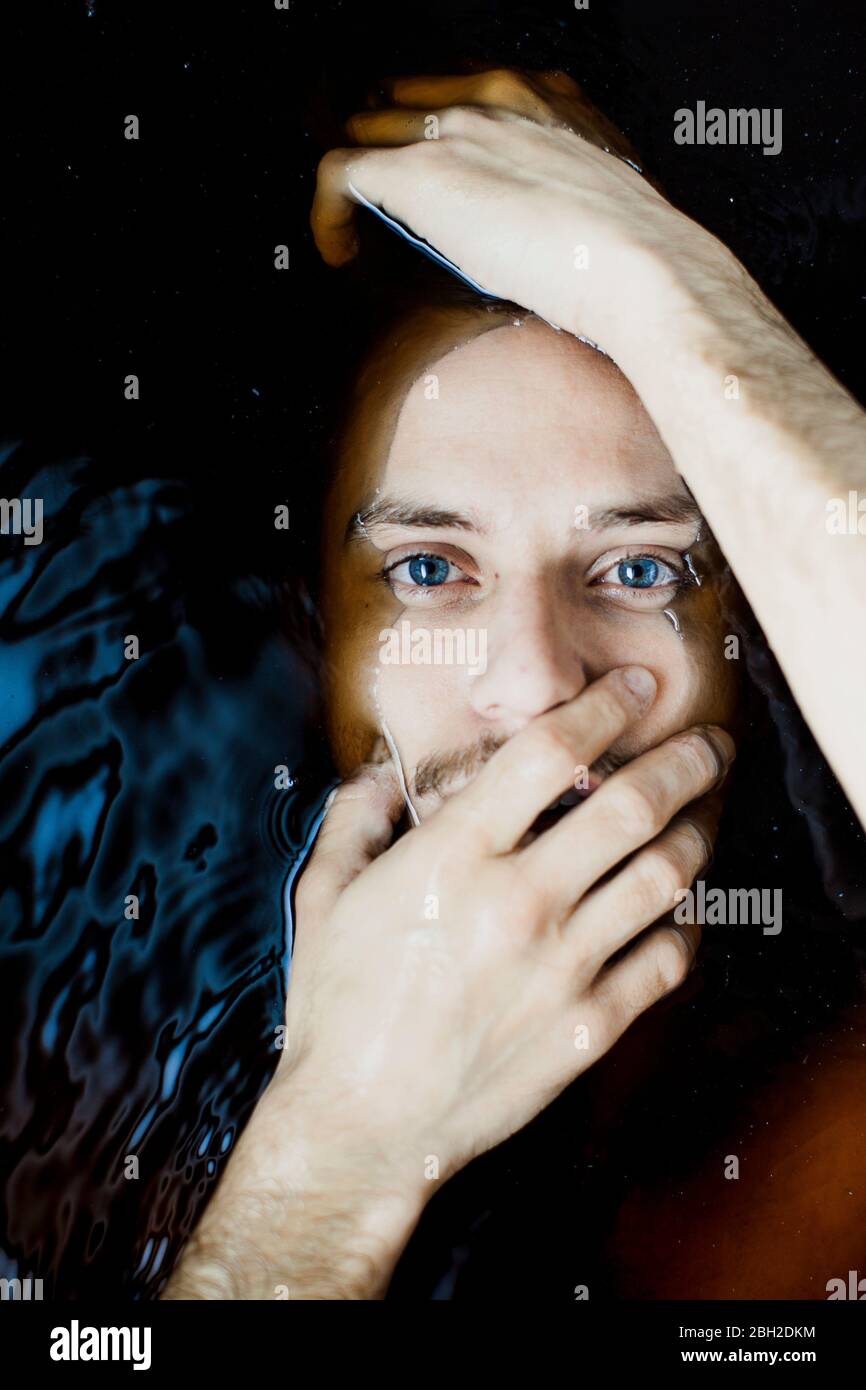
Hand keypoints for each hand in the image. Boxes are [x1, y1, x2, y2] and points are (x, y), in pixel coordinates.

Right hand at [271, 665, 732, 1206]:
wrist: (358, 1128)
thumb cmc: (336, 1008)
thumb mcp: (323, 896)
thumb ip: (354, 818)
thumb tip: (379, 769)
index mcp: (453, 858)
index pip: (551, 754)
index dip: (602, 707)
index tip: (630, 688)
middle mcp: (519, 902)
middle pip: (633, 804)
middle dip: (685, 760)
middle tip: (706, 743)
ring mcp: (563, 968)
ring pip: (665, 875)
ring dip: (695, 832)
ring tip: (699, 816)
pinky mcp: (590, 1028)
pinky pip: (667, 960)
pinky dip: (684, 924)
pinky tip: (675, 909)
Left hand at [311, 67, 724, 346]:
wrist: (641, 263)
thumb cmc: (635, 252)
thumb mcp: (600, 207)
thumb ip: (564, 203)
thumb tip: (546, 243)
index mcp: (544, 100)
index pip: (463, 94)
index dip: (431, 134)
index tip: (427, 184)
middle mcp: (495, 99)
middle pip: (407, 101)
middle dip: (384, 145)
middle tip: (376, 207)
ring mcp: (455, 131)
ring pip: (368, 128)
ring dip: (356, 178)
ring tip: (353, 226)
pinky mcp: (420, 174)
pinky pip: (339, 174)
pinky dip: (328, 214)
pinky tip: (338, 250)